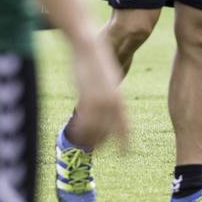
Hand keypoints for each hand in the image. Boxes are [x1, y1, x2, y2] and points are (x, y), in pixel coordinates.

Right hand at [67, 37, 129, 152]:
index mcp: (120, 99)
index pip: (126, 127)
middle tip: (92, 147)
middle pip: (109, 133)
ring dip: (87, 138)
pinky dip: (79, 130)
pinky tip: (75, 132)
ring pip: (95, 130)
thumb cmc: (96, 63)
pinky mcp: (87, 98)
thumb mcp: (107, 83)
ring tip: (81, 140)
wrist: (89, 47)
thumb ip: (108, 98)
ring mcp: (100, 101)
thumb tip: (102, 109)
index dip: (124, 142)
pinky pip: (84, 122)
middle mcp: (113, 103)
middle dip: (100, 142)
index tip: (124, 154)